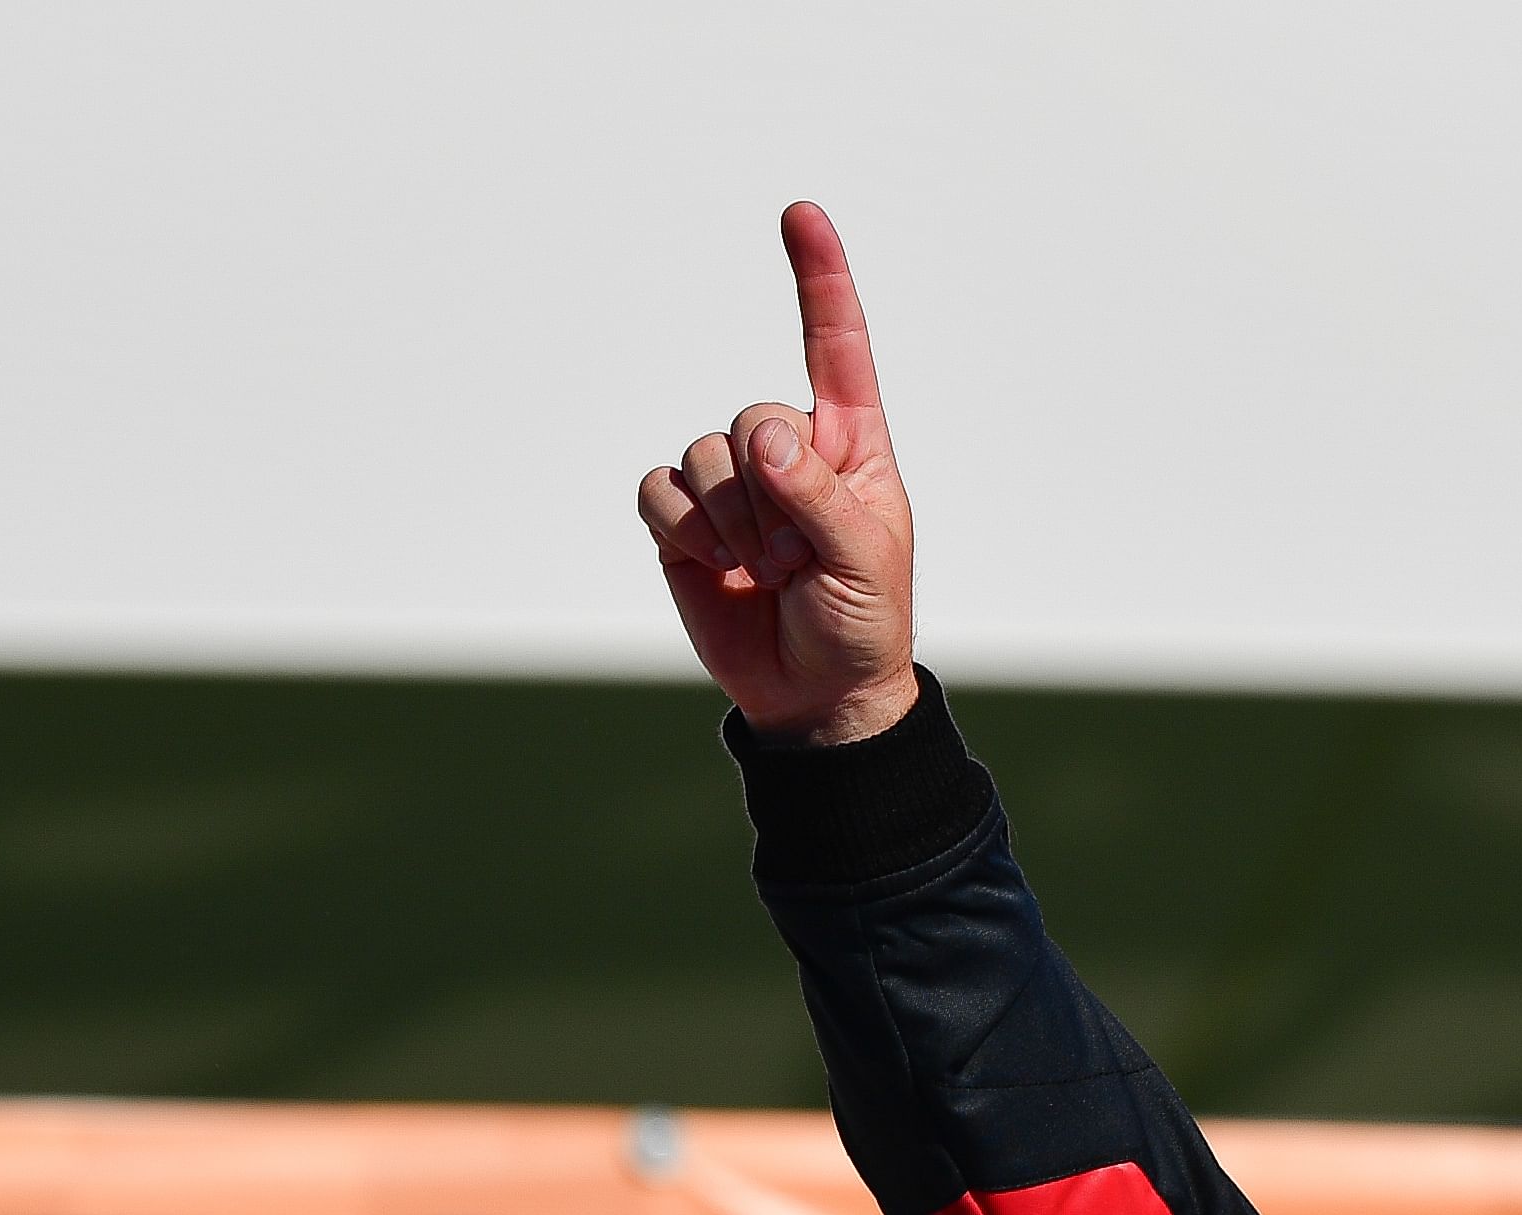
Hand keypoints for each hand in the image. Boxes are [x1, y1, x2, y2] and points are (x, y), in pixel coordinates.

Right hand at [639, 202, 920, 744]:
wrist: (815, 694)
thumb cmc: (861, 621)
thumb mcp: (863, 560)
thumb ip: (817, 493)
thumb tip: (761, 437)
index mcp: (848, 444)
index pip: (834, 346)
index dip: (819, 278)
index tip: (801, 213)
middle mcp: (786, 449)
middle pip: (750, 415)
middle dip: (770, 495)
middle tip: (799, 560)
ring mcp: (731, 483)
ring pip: (701, 456)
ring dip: (731, 524)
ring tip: (767, 573)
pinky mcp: (683, 519)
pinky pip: (658, 489)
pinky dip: (683, 530)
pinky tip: (716, 568)